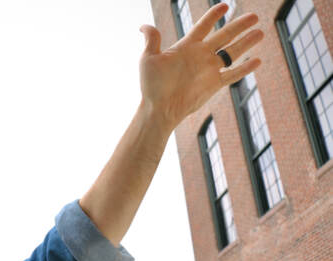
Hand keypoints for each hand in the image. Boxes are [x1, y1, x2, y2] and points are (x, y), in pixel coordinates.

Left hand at [138, 3, 263, 130]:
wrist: (160, 108)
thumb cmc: (152, 85)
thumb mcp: (148, 59)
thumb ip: (152, 40)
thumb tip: (143, 26)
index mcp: (186, 46)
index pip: (203, 26)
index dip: (213, 16)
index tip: (224, 6)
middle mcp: (200, 55)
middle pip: (224, 36)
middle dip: (239, 26)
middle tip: (253, 16)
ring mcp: (209, 69)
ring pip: (232, 52)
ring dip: (246, 42)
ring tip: (260, 32)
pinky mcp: (214, 84)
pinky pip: (233, 74)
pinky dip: (245, 68)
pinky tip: (258, 61)